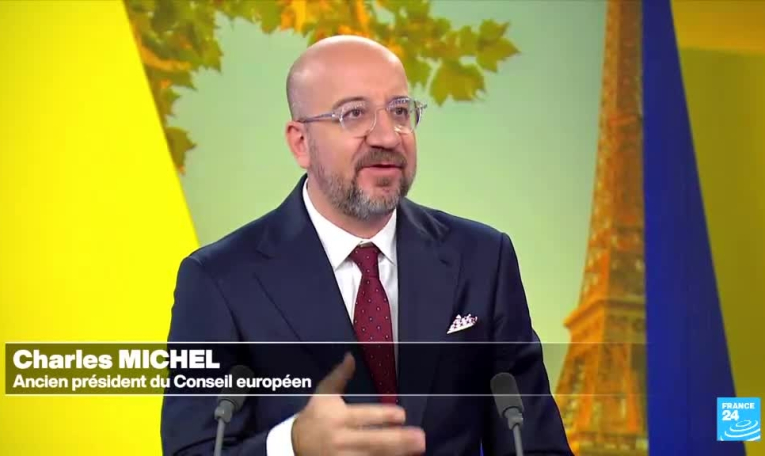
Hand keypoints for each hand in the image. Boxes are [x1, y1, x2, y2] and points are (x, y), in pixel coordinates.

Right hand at [291, 353, 425, 455]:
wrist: (293, 446)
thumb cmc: (314, 417)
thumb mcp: (323, 394)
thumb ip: (339, 376)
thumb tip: (351, 356)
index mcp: (337, 416)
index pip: (364, 416)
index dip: (383, 416)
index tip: (402, 415)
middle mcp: (341, 439)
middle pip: (373, 440)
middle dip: (397, 440)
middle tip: (420, 438)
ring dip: (396, 454)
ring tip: (417, 451)